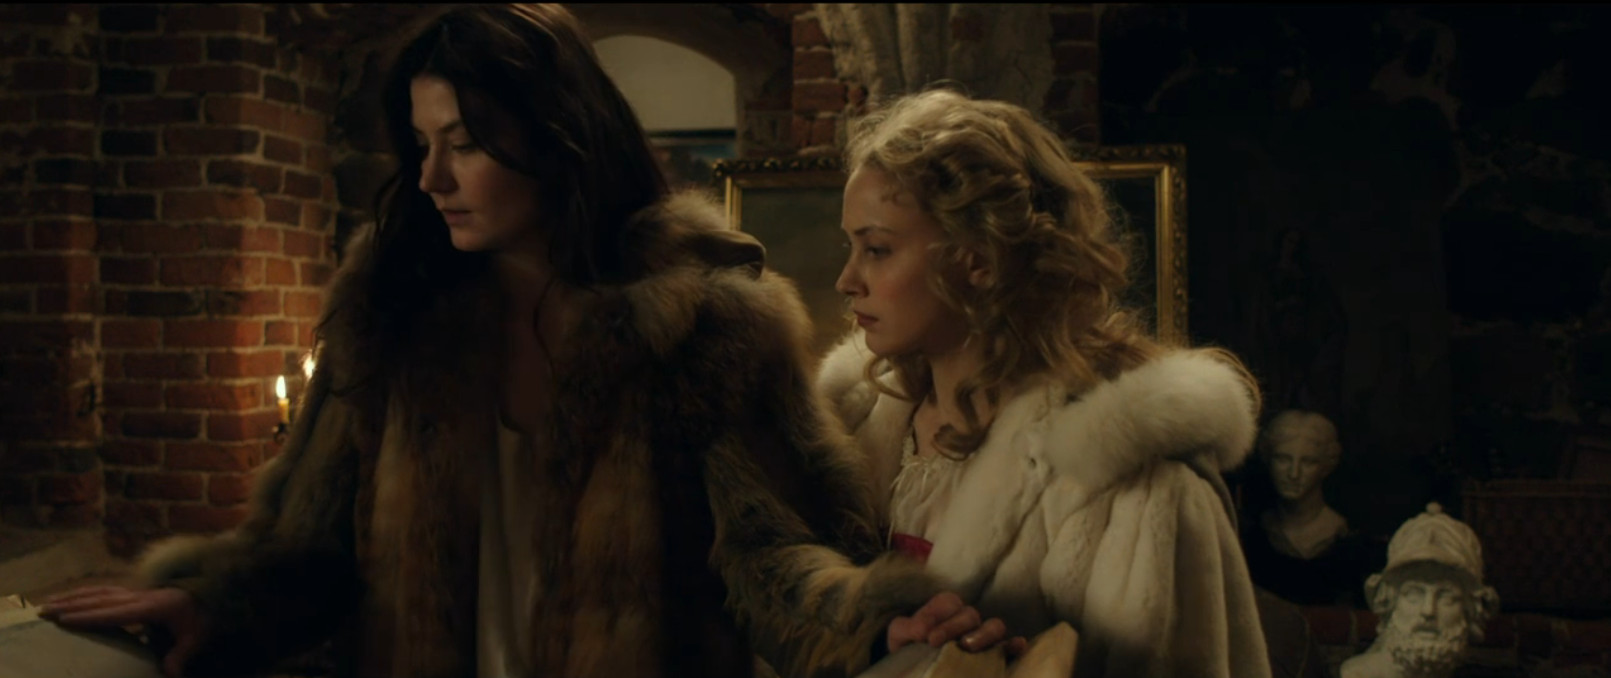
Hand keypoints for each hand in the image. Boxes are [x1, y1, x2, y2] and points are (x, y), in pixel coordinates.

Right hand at [39, 585, 209, 677]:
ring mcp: (136, 591)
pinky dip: (86, 592)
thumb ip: (181, 655)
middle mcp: (140, 595)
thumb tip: (171, 675)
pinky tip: (72, 596)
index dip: (90, 616)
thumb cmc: (203, 616)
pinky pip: (105, 590)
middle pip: (100, 599)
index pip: (116, 612)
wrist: (214, 593)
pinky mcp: (135, 592)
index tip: (66, 619)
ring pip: (99, 592)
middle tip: (44, 611)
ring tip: (48, 602)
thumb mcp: (196, 638)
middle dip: (71, 605)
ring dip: (73, 596)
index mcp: (152, 606)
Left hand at [887, 591, 1028, 655]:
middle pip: (969, 614)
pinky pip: (1010, 647)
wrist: (912, 667)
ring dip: (983, 634)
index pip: (946, 603)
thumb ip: (907, 628)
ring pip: (994, 626)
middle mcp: (968, 619)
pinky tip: (1016, 646)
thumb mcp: (900, 635)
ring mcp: (983, 637)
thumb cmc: (909, 647)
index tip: (923, 635)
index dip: (934, 615)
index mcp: (946, 608)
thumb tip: (922, 632)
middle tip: (935, 642)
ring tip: (967, 647)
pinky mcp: (996, 656)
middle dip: (952, 627)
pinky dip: (1014, 645)